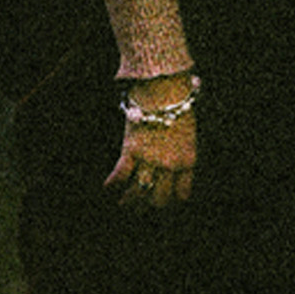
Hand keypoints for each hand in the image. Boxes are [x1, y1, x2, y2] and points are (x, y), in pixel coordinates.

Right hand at [104, 77, 196, 208]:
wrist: (164, 88)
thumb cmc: (177, 105)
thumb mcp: (187, 132)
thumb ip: (180, 151)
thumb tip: (171, 164)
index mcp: (188, 160)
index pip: (182, 193)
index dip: (173, 201)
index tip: (165, 202)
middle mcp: (170, 165)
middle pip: (159, 197)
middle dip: (150, 204)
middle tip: (142, 205)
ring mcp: (151, 159)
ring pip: (139, 192)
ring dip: (130, 201)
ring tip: (123, 203)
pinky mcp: (132, 150)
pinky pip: (120, 175)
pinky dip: (112, 184)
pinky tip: (107, 188)